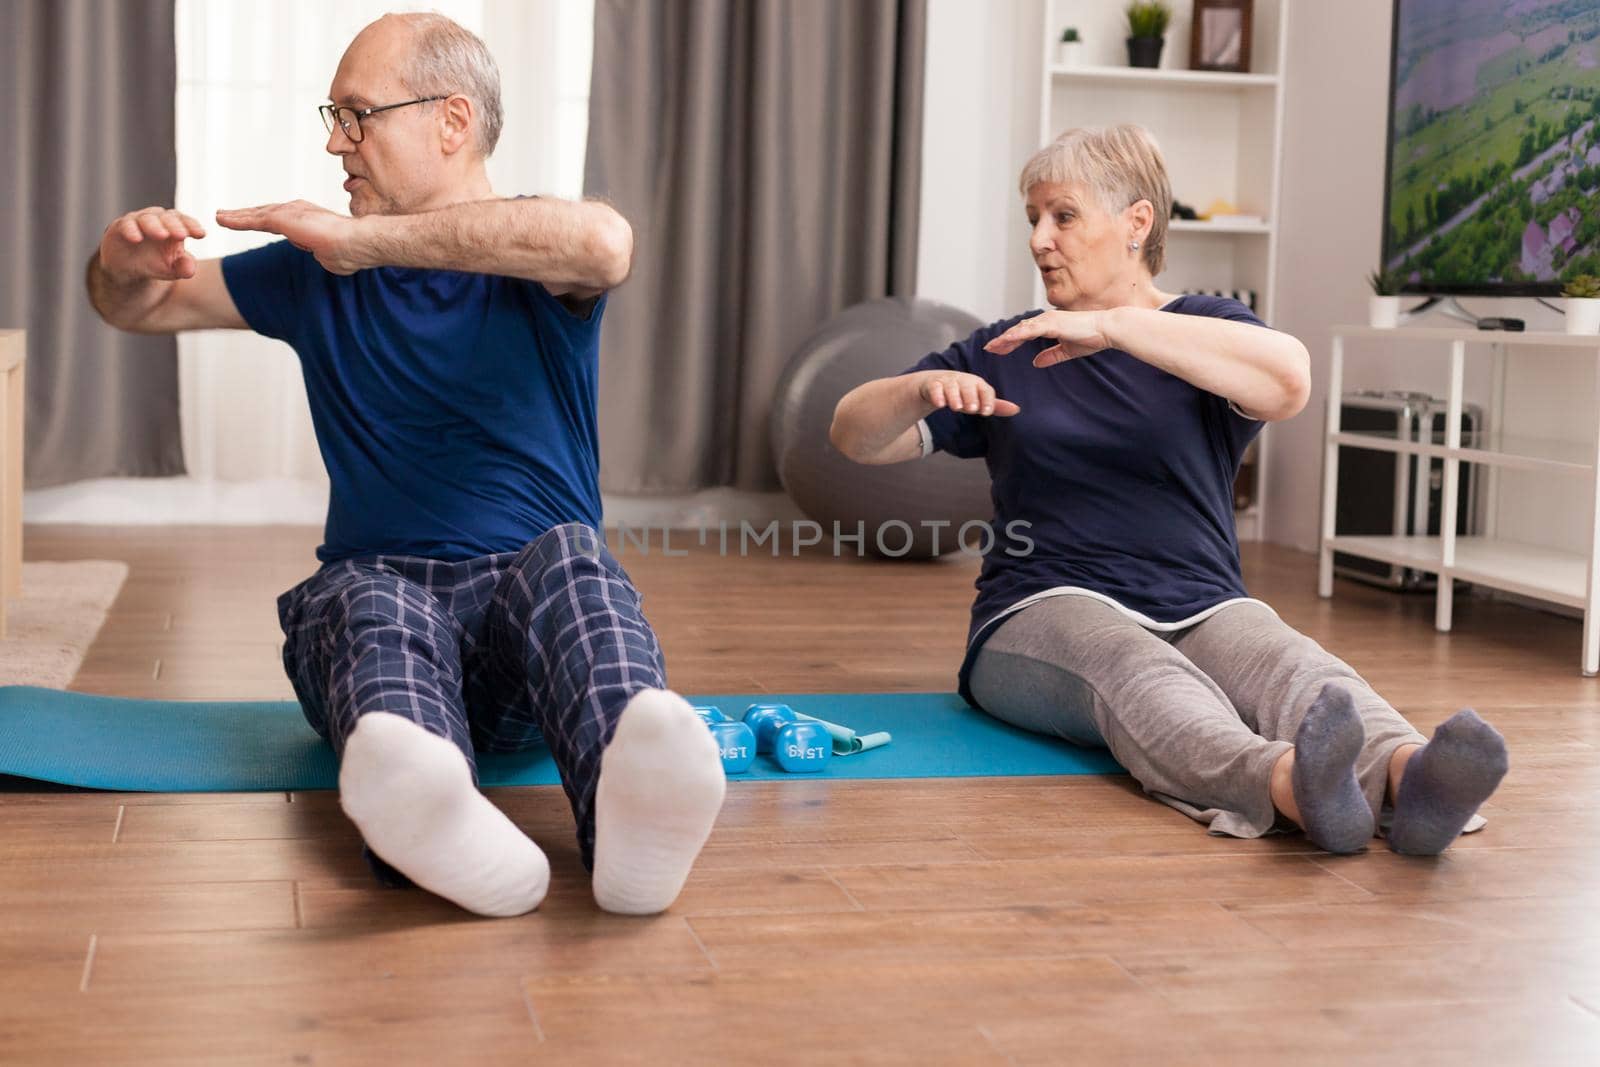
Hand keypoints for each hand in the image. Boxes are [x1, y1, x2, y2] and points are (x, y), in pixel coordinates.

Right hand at [98, 206, 206, 282]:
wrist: (129, 269)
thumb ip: (183, 268)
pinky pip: (126, 224)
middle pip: (168, 218)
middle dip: (175, 225)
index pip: (185, 222)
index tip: (201, 235)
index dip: (192, 226)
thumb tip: (190, 269)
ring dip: (154, 226)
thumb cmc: (156, 264)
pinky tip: (136, 238)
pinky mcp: (121, 226)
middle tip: (182, 234)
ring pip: (147, 218)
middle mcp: (158, 220)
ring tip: (161, 235)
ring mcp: (139, 221)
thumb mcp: (172, 269)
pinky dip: (131, 229)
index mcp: (174, 227)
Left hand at [215, 200, 365, 274]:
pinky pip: (254, 221)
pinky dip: (236, 220)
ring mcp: (290, 213)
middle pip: (265, 213)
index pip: (281, 219)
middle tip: (227, 215)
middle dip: (247, 214)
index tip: (252, 220)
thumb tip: (322, 256)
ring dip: (236, 216)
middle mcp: (298, 210)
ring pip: (256, 215)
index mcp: (308, 218)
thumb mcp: (332, 253)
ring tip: (220, 217)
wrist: (357, 243)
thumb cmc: (352, 250)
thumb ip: (323, 251)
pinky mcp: (282, 219)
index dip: (264, 219)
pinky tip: (222, 220)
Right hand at [916, 371, 1019, 416]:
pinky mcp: (932, 384)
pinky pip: (935, 388)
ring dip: (954, 397)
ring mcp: (947, 381)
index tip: (987, 412)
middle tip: (972, 409)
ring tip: (957, 408)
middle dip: (970, 397)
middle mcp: (963, 380)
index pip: (985, 390)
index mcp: (977, 384)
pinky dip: (937, 395)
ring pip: (951, 387)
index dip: (987, 400)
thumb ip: (994, 405)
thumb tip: (1017, 410)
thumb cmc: (961, 393)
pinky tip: (940, 404)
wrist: (934, 384)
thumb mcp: (977, 400)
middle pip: (968, 386)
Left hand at [983, 310, 1110, 367]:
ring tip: (993, 347)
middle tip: (989, 348)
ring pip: (1021, 329)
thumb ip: (1051, 356)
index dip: (1010, 341)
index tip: (998, 349)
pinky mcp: (1053, 324)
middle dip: (1003, 340)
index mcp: (1049, 325)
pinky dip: (1017, 335)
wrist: (1107, 330)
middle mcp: (1046, 320)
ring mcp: (1049, 320)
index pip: (1025, 333)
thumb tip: (1036, 362)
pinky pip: (1031, 330)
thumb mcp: (1067, 351)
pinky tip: (1007, 341)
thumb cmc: (1091, 338)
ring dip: (1006, 338)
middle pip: (1019, 330)